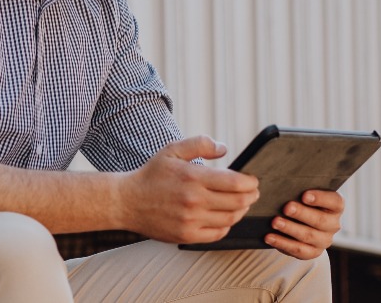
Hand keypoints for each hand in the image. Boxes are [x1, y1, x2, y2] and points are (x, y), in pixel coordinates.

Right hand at [116, 136, 259, 244]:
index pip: (235, 183)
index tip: (253, 180)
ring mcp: (191, 221)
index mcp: (193, 178)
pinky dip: (227, 225)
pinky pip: (217, 233)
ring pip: (230, 218)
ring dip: (241, 210)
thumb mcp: (172, 150)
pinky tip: (225, 217)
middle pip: (238, 202)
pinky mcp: (187, 235)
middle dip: (251, 196)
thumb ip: (200, 144)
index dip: (250, 182)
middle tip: (252, 192)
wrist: (127, 201)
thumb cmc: (151, 175)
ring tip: (241, 203)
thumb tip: (223, 148)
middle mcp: (194, 201)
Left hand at [264, 190, 344, 258]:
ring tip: (274, 222)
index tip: (304, 195)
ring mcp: (324, 240)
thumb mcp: (305, 193)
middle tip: (286, 208)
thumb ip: (300, 188)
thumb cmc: (302, 201)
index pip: (334, 201)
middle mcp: (333, 224)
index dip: (320, 198)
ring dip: (290, 229)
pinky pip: (298, 250)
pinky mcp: (313, 252)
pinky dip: (283, 243)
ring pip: (308, 236)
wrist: (302, 222)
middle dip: (301, 214)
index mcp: (336, 207)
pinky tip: (269, 237)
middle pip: (320, 220)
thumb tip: (284, 182)